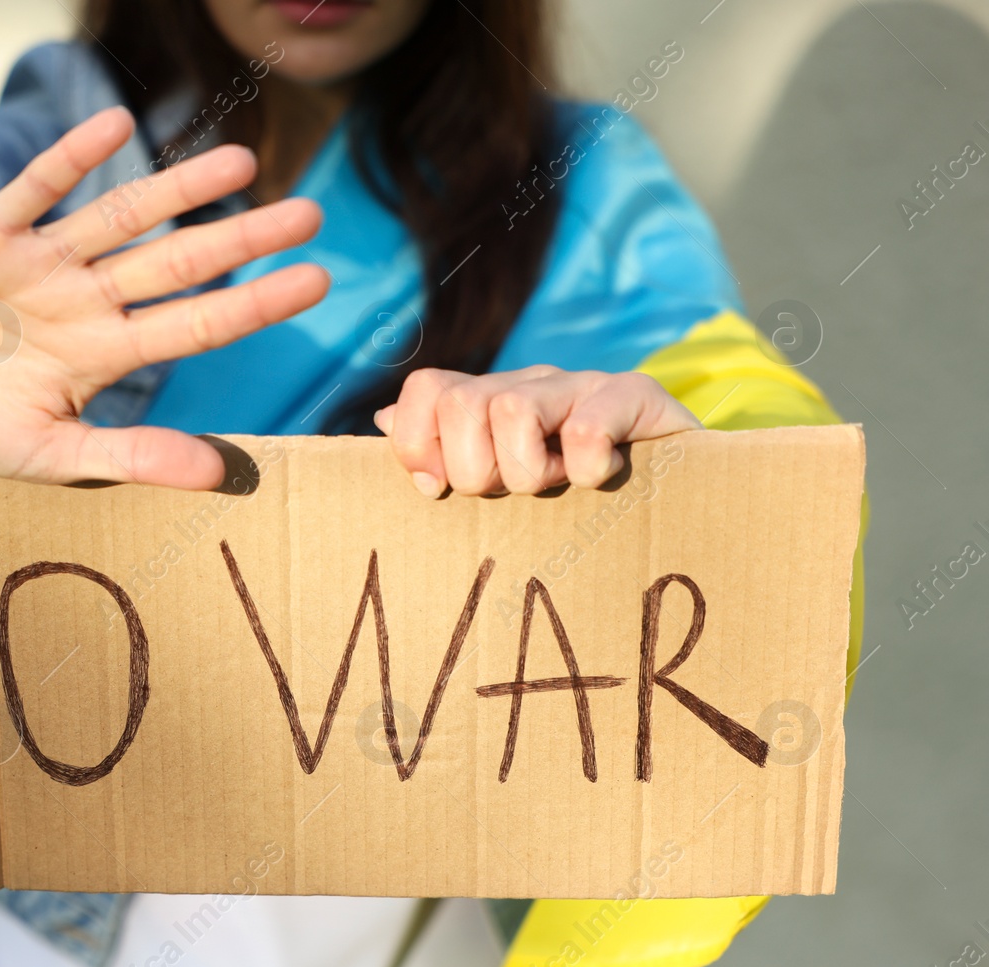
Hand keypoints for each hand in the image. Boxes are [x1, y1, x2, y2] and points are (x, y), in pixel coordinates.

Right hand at [0, 106, 327, 489]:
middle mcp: (86, 299)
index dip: (254, 304)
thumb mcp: (47, 453)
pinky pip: (35, 187)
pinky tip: (115, 124)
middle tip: (310, 212)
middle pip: (175, 262)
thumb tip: (220, 473)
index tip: (318, 281)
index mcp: (104, 354)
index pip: (195, 324)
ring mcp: (41, 261)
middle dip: (240, 238)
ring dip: (176, 188)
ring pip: (121, 216)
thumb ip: (128, 457)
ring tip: (239, 162)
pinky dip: (71, 157)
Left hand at [372, 366, 700, 496]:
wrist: (678, 484)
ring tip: (556, 485)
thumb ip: (440, 447)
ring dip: (529, 470)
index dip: (415, 442)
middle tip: (511, 491)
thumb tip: (381, 422)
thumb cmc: (575, 488)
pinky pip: (588, 425)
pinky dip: (587, 466)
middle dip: (475, 470)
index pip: (425, 388)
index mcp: (491, 398)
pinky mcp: (637, 396)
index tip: (436, 488)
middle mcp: (531, 381)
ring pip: (512, 410)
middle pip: (462, 404)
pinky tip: (599, 479)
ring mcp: (583, 384)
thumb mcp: (502, 473)